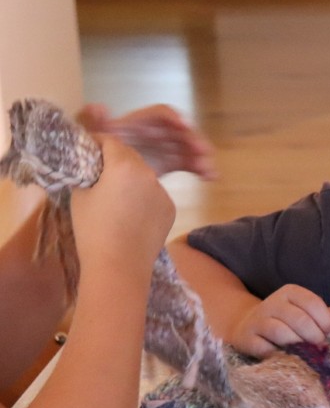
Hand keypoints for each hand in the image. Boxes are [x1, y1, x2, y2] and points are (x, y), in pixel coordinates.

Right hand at [70, 136, 174, 274]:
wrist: (119, 265)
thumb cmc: (93, 230)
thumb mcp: (80, 196)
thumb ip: (86, 174)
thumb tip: (87, 168)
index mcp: (124, 166)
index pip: (111, 142)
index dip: (97, 143)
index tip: (88, 149)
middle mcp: (149, 174)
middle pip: (130, 157)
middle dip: (115, 160)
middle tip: (100, 172)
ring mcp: (163, 192)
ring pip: (144, 177)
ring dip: (132, 180)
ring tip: (117, 198)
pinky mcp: (171, 209)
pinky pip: (155, 196)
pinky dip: (144, 199)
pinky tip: (132, 215)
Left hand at [76, 103, 215, 179]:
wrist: (97, 182)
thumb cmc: (96, 155)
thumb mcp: (93, 139)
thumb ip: (93, 123)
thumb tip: (97, 106)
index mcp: (140, 124)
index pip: (160, 115)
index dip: (173, 118)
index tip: (184, 127)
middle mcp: (155, 133)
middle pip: (180, 131)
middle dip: (194, 139)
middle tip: (204, 152)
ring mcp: (164, 149)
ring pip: (188, 148)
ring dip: (201, 156)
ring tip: (209, 170)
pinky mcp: (170, 163)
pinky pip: (188, 163)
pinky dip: (200, 168)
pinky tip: (210, 176)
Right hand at [229, 284, 329, 357]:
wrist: (247, 326)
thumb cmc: (286, 320)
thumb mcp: (307, 313)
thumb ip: (328, 315)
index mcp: (290, 292)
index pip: (312, 302)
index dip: (326, 320)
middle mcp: (273, 303)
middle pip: (299, 319)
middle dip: (315, 335)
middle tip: (320, 344)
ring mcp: (258, 320)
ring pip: (282, 333)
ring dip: (299, 345)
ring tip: (306, 351)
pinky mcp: (247, 338)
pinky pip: (266, 348)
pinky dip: (279, 355)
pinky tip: (287, 357)